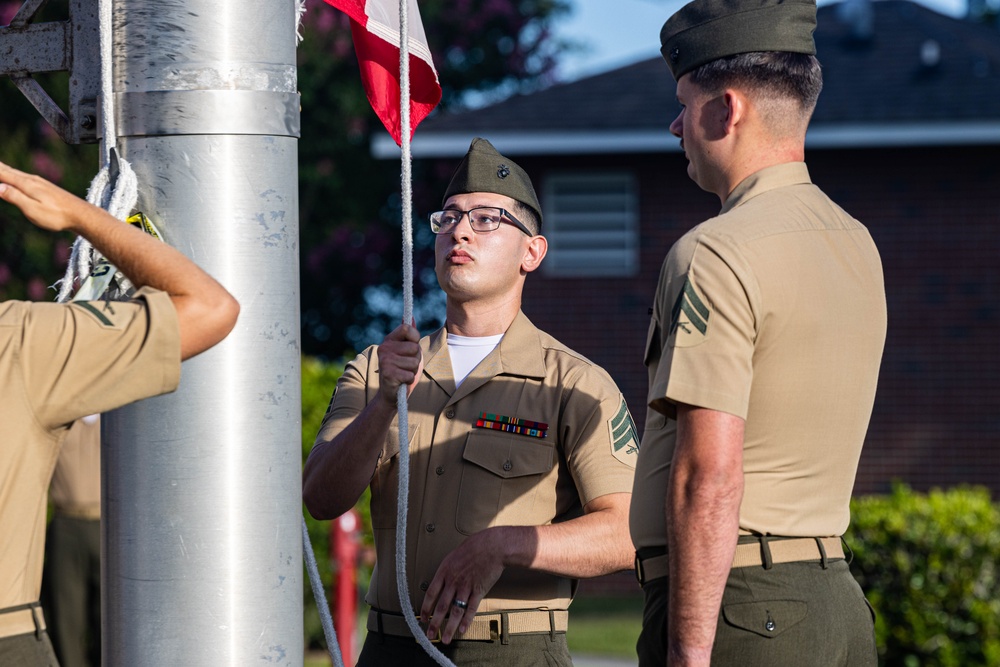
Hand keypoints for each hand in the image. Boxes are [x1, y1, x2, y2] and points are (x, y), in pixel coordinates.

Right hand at [0, 161, 91, 232]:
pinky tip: (12, 174)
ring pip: (14, 172)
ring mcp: (38, 182)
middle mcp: (31, 180)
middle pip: (6, 169)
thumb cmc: (58, 216)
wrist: (81, 215)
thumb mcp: (33, 210)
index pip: (1, 173)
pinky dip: (10, 172)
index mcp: (26, 185)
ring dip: (1, 167)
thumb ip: (15, 198)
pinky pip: (21, 176)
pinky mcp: (43, 186)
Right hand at [375, 322, 422, 405]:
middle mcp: (384, 348)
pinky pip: (410, 374)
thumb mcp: (407, 351)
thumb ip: (409, 335)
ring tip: (403, 372)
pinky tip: (401, 381)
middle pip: (414, 347)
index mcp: (389, 340)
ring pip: (414, 362)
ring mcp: (385, 361)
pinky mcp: (388, 374)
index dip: (415, 338)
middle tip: (406, 365)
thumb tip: (411, 317)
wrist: (390, 393)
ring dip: (412, 370)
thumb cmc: (402, 370)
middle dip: (416, 359)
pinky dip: (409, 380)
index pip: (407, 328)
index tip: (412, 345)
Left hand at [420, 528, 505, 643]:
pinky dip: (466, 621)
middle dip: (434, 623)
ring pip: (455, 611)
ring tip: (446, 639)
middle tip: (430, 635)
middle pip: (441, 606)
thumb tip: (442, 582)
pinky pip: (471, 609)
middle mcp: (453, 581)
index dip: (426, 608)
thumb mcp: (454, 556)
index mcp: (444, 571)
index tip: (423, 618)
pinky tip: (462, 630)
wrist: (493, 546)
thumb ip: (448, 570)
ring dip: (450, 627)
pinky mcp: (479, 591)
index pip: (431, 594)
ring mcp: (466, 587)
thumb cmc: (474, 547)